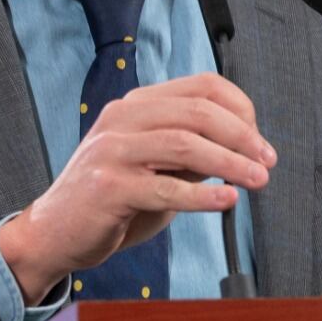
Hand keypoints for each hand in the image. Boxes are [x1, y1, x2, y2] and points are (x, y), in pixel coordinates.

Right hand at [0, 74, 274, 299]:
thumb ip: (191, 153)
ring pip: (186, 144)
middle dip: (242, 136)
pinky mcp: (108, 186)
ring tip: (257, 181)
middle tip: (266, 161)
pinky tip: (226, 200)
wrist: (54, 233)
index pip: (200, 86)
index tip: (259, 139)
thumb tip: (244, 148)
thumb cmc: (111, 201)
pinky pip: (166, 187)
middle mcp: (122, 119)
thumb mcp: (156, 167)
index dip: (239, 108)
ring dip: (230, 163)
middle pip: (198, 112)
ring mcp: (112, 150)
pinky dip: (203, 194)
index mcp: (135, 105)